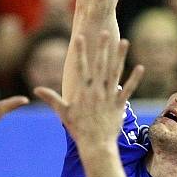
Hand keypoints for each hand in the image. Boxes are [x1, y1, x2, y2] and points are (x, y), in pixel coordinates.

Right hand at [34, 32, 143, 147]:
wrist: (95, 145)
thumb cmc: (78, 129)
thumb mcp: (63, 113)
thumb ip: (51, 99)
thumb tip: (36, 90)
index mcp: (83, 91)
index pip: (81, 67)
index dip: (80, 51)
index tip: (80, 37)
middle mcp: (97, 90)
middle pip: (100, 65)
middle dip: (103, 47)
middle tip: (106, 32)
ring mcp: (109, 96)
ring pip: (116, 72)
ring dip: (120, 57)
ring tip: (124, 42)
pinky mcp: (120, 104)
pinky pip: (128, 89)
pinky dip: (134, 79)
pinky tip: (140, 67)